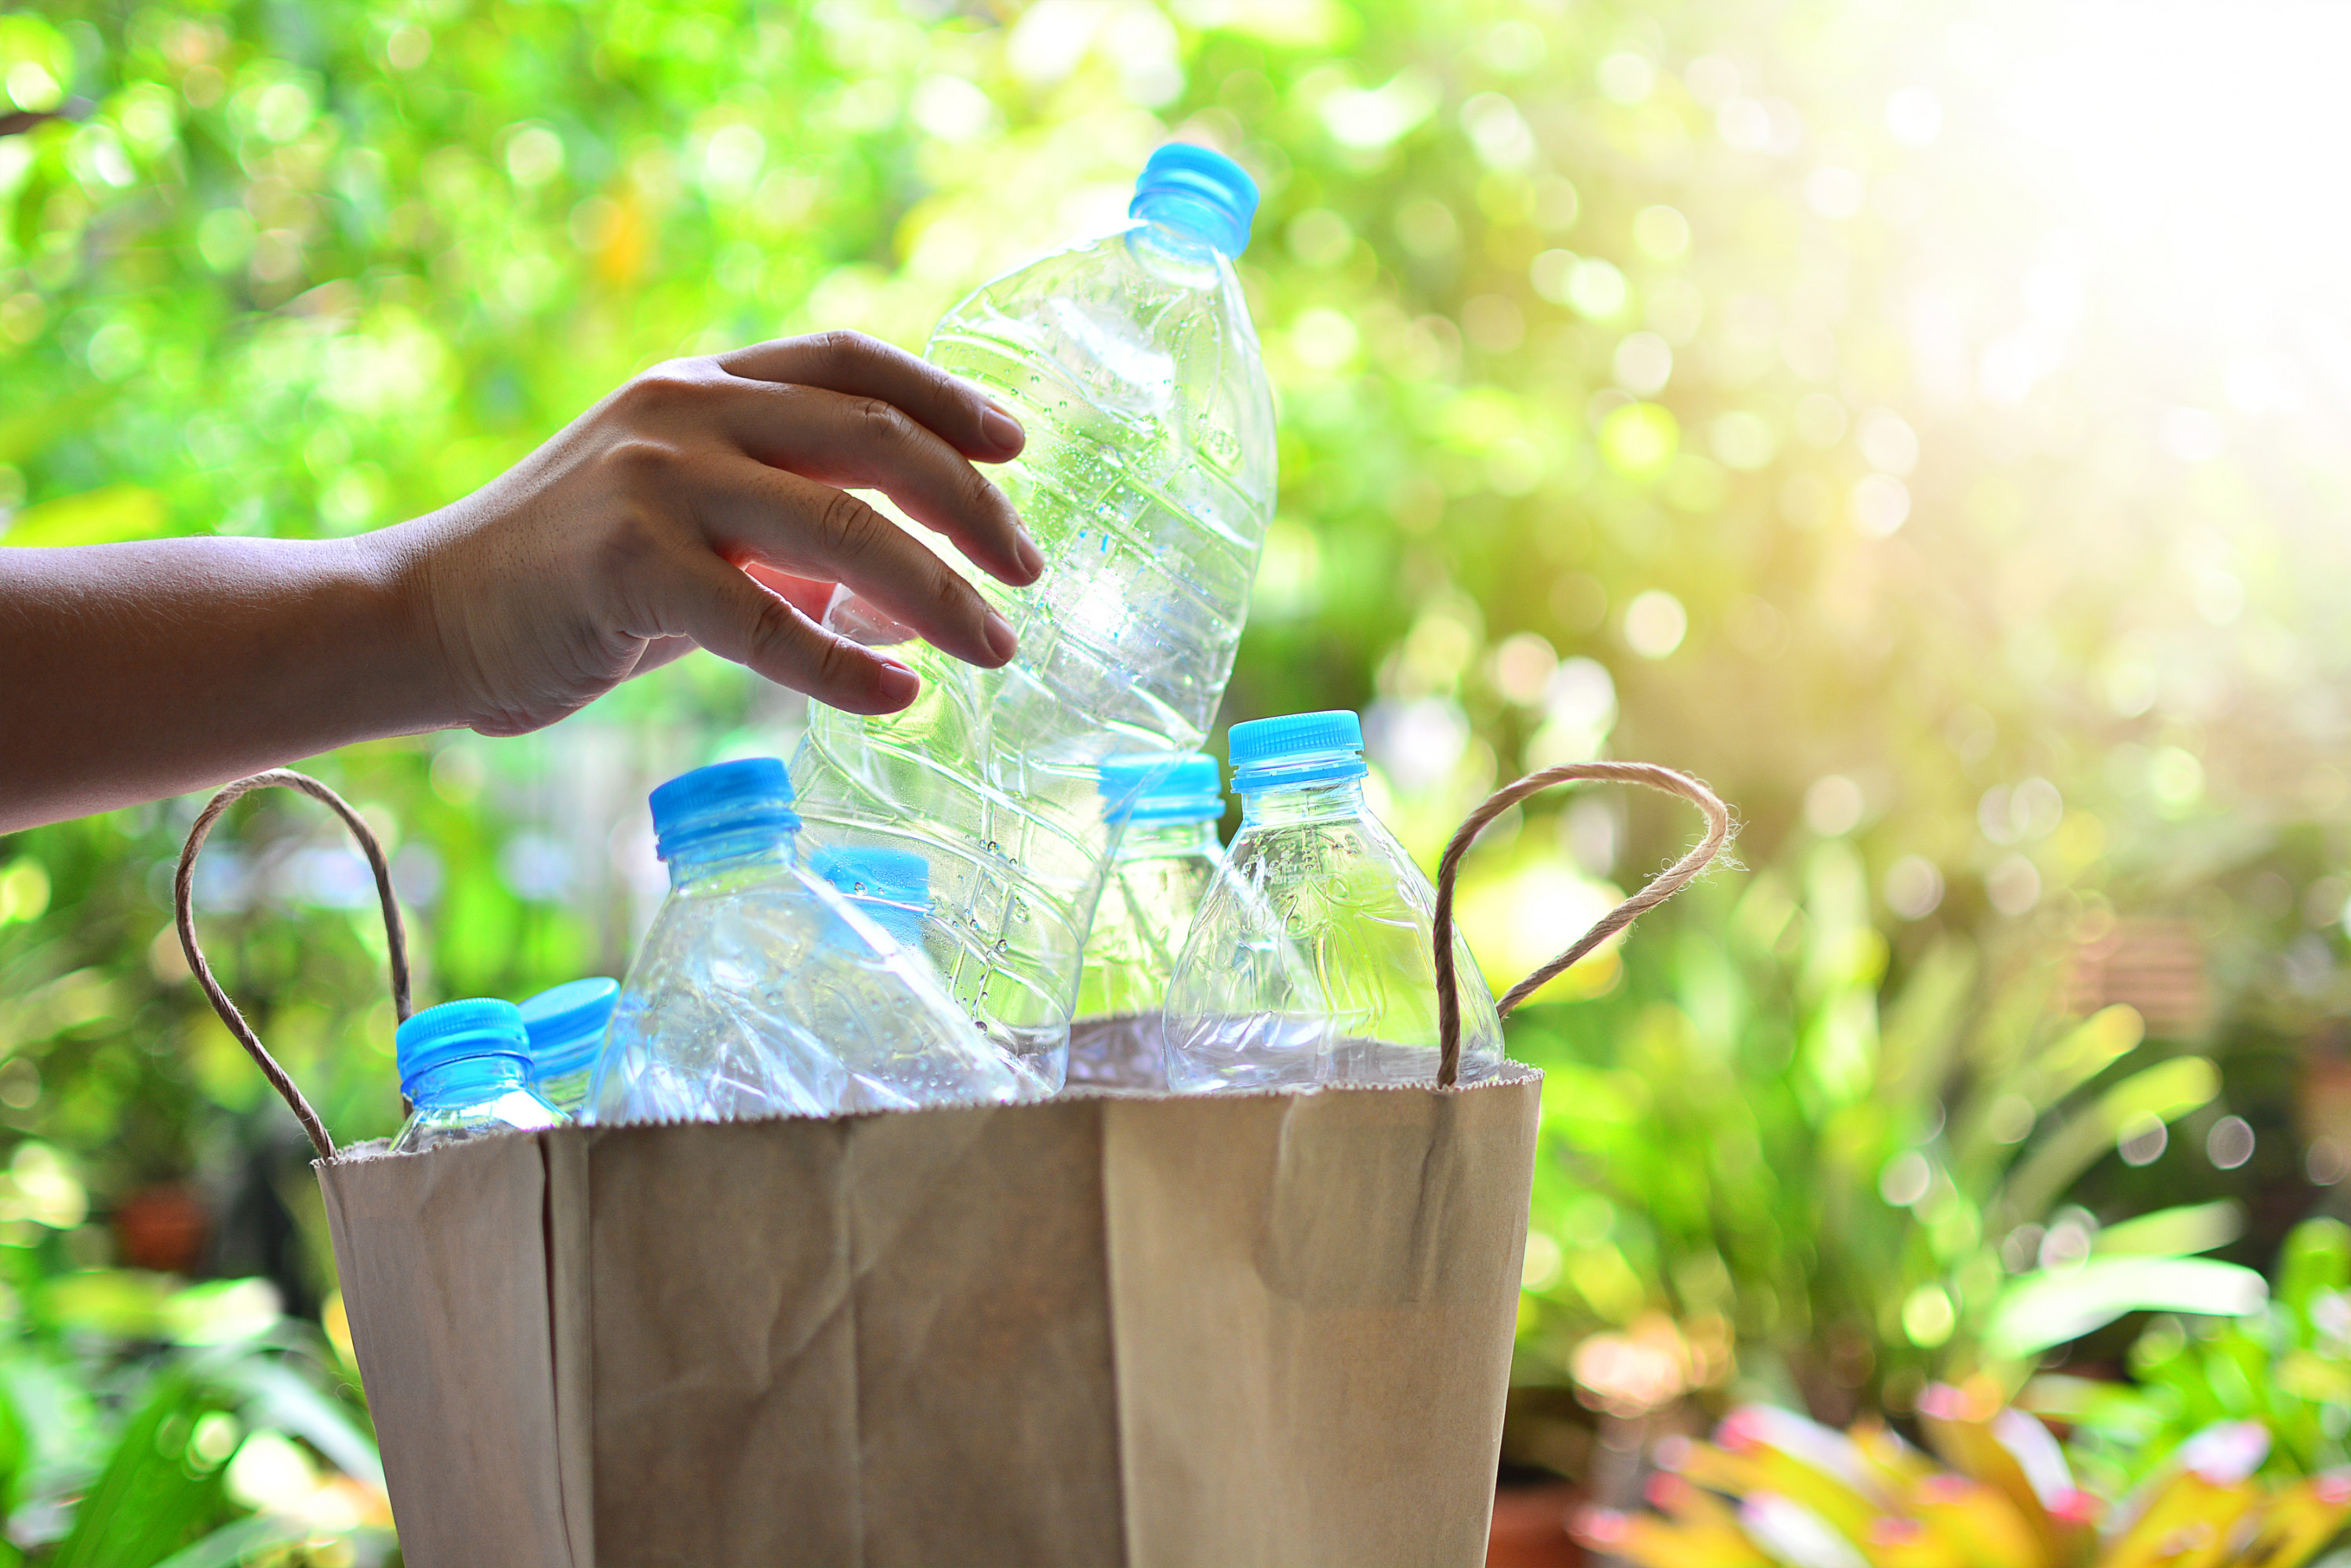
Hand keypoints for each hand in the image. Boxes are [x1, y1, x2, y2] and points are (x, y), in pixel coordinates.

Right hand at [392, 330, 1041, 732]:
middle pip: (872, 435)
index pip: (851, 361)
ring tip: (997, 647)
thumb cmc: (572, 582)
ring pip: (841, 525)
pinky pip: (769, 623)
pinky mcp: (629, 566)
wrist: (426, 618)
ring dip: (938, 593)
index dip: (945, 397)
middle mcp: (685, 412)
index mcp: (704, 385)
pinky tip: (898, 698)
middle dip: (971, 505)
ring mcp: (654, 481)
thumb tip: (913, 604)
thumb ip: (791, 540)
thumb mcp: (690, 527)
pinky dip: (844, 666)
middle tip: (1030, 570)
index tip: (1018, 446)